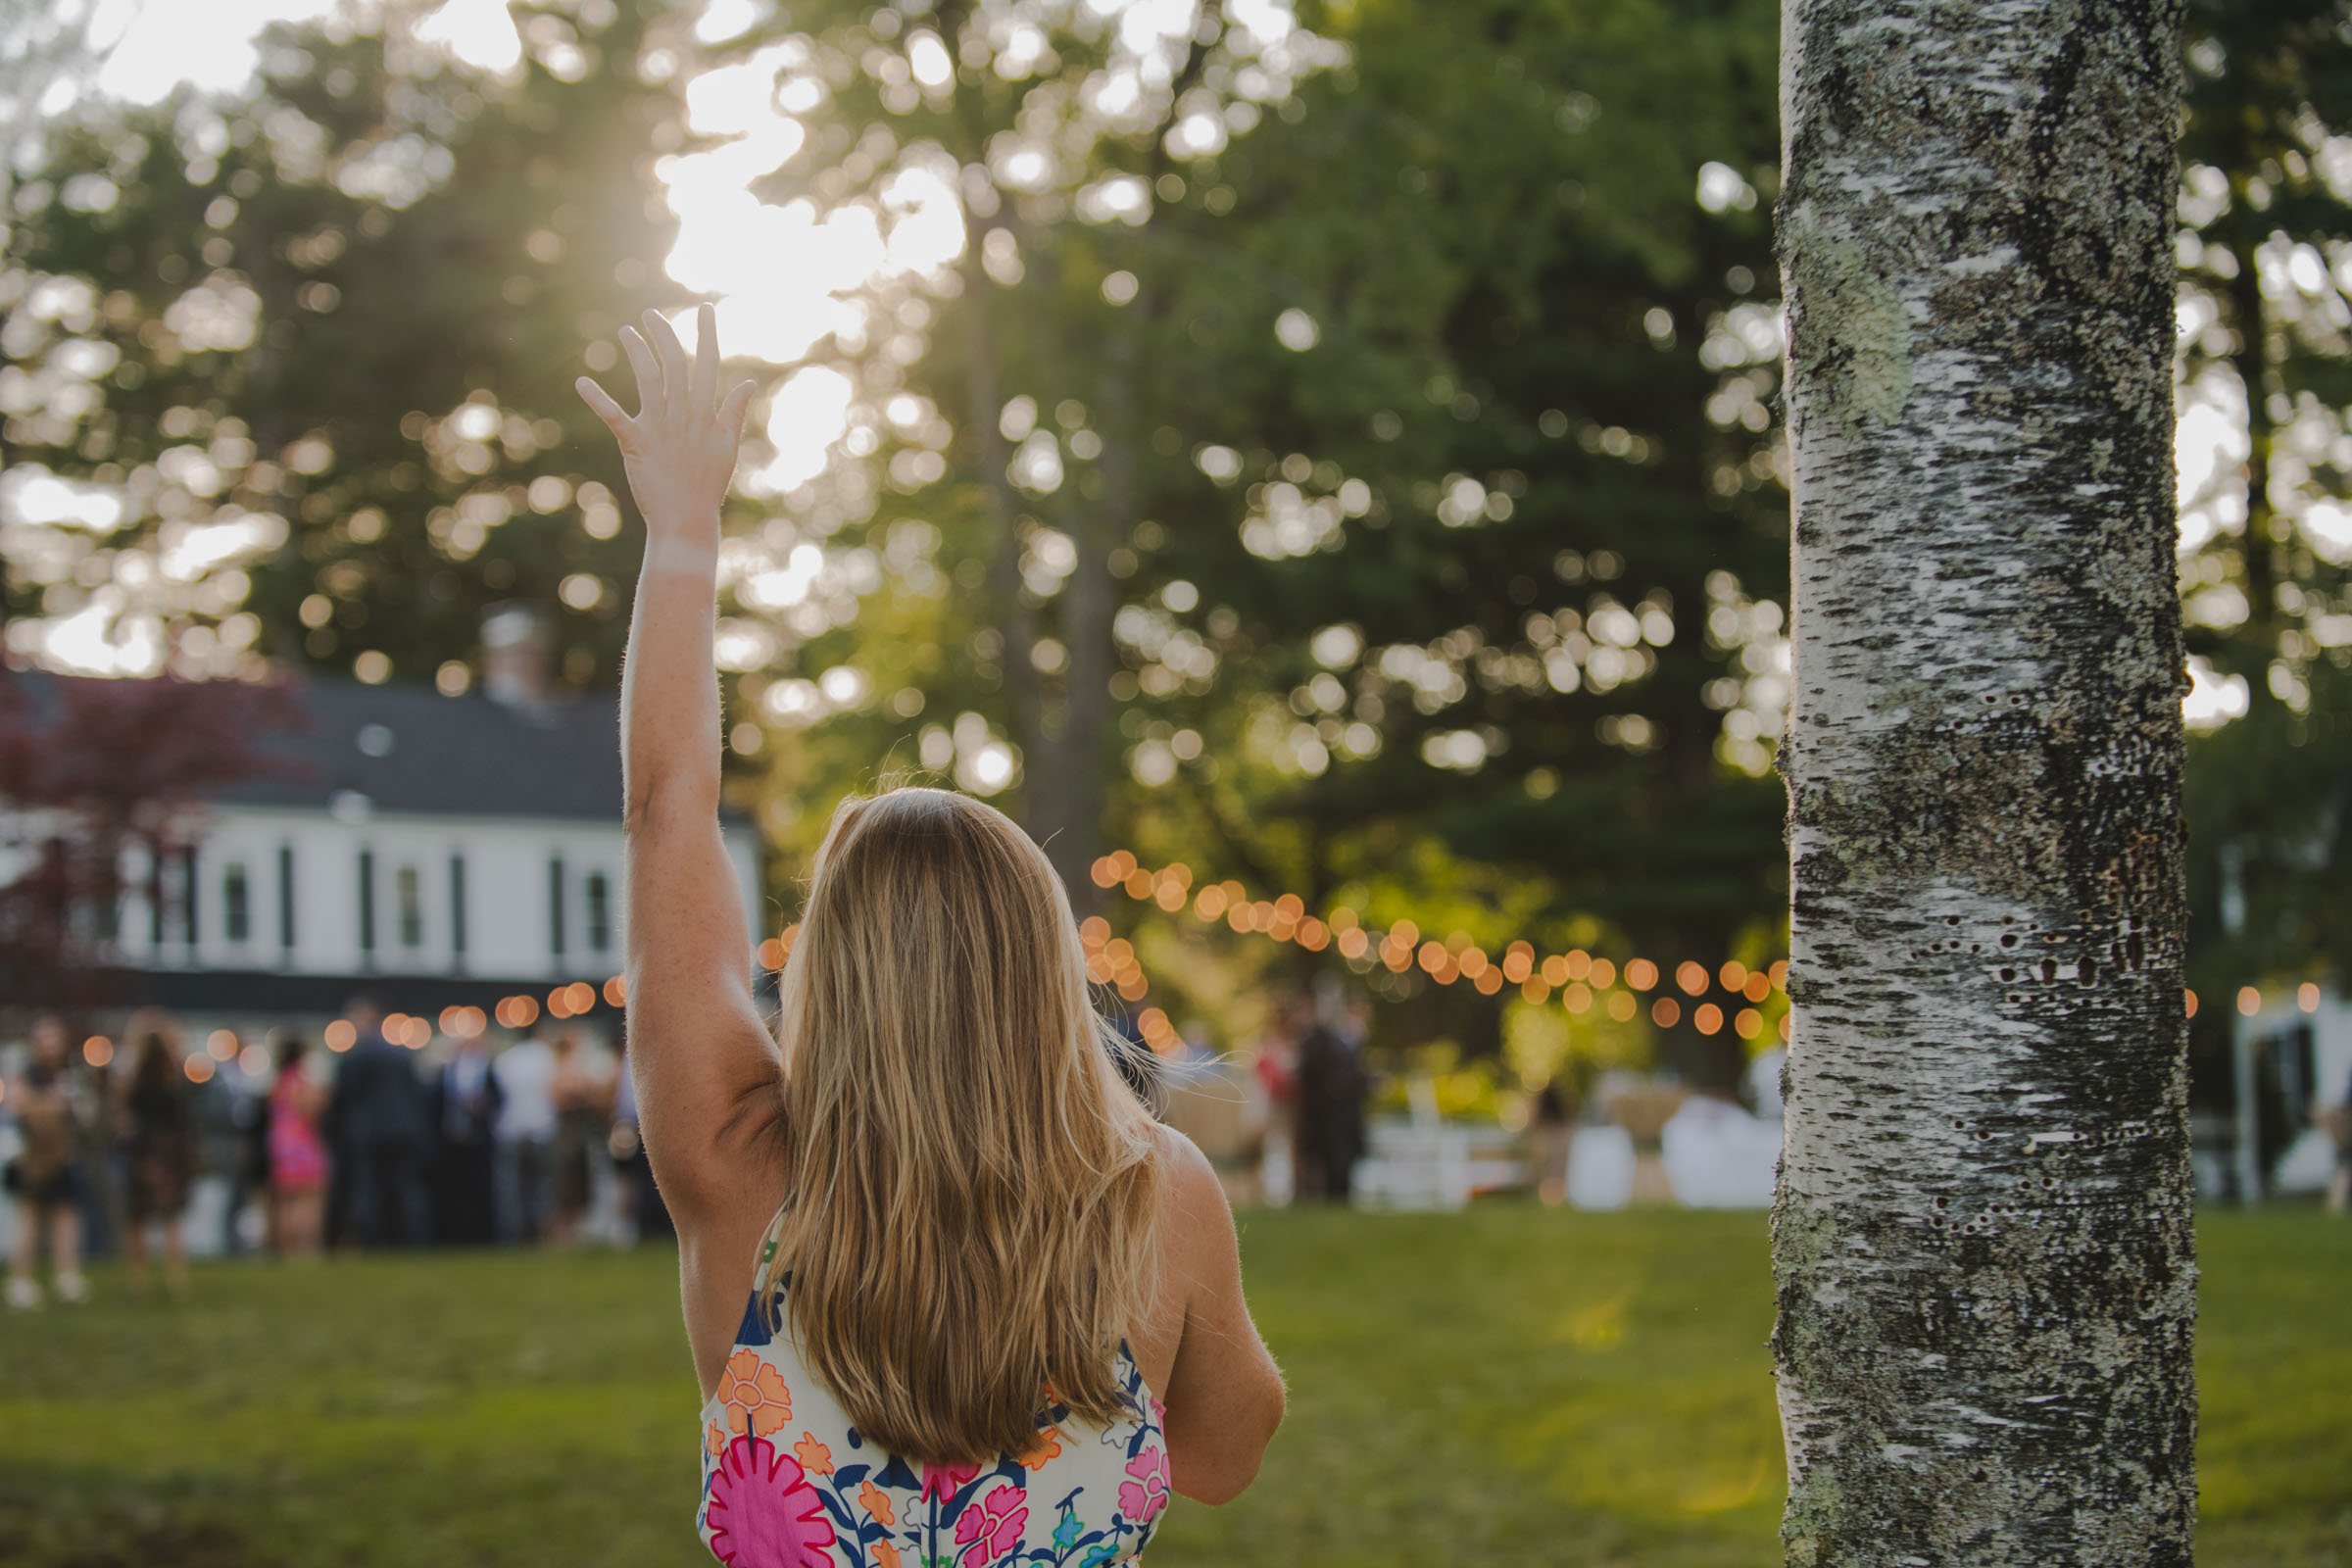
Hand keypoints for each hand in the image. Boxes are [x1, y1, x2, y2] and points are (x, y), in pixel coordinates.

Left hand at [577, 303, 756, 546]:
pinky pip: (614, 416)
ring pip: (649, 379)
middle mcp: (684, 416)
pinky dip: (597, 399)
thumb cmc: (706, 486)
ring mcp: (660, 429)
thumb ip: (734, 413)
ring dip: (637, 352)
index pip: (708, 364)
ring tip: (625, 332)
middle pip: (675, 363)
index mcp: (706, 414)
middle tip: (650, 314)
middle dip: (664, 334)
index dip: (707, 334)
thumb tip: (748, 383)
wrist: (686, 520)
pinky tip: (581, 382)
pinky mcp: (636, 444)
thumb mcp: (727, 448)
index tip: (706, 309)